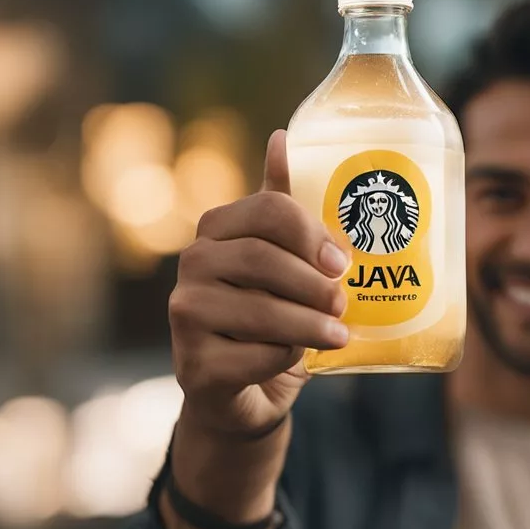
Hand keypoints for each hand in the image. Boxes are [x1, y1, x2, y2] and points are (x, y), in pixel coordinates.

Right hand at [169, 129, 350, 439]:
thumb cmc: (269, 317)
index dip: (310, 233)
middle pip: (262, 259)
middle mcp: (192, 266)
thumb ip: (280, 207)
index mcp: (216, 230)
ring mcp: (186, 315)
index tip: (341, 261)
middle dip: (314, 283)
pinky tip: (296, 358)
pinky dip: (285, 358)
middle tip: (343, 302)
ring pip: (260, 310)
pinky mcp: (195, 366)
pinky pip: (254, 355)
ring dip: (310, 324)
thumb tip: (283, 136)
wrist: (243, 392)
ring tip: (339, 335)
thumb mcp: (280, 260)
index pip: (267, 210)